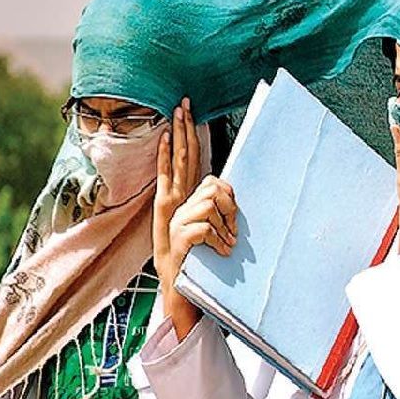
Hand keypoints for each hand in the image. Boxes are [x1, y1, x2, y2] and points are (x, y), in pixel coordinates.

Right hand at [154, 98, 237, 338]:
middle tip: (180, 109)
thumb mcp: (207, 225)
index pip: (182, 163)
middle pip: (181, 161)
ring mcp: (172, 222)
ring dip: (227, 220)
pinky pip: (207, 227)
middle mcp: (172, 206)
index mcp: (180, 201)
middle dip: (181, 133)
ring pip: (210, 199)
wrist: (181, 290)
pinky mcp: (177, 241)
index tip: (180, 110)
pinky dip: (220, 240)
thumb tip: (226, 188)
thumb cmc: (197, 255)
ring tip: (228, 240)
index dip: (181, 137)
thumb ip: (213, 204)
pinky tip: (221, 251)